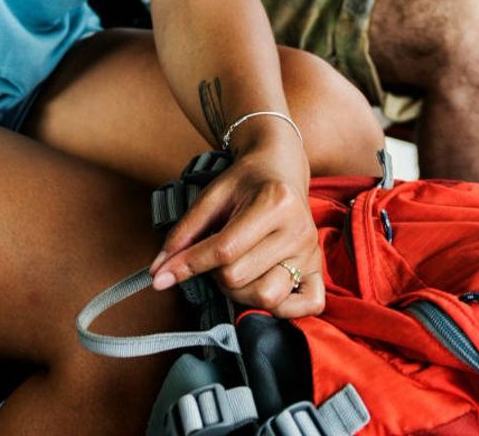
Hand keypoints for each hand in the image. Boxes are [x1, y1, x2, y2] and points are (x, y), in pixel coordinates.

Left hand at [149, 139, 322, 319]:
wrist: (281, 168)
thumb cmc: (246, 181)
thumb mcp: (212, 196)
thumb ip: (184, 232)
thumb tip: (159, 271)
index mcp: (275, 202)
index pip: (224, 250)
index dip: (188, 265)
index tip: (161, 277)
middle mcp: (298, 229)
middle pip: (240, 277)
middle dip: (214, 274)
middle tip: (214, 257)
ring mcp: (311, 251)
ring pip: (267, 297)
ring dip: (240, 293)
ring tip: (237, 270)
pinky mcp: (319, 268)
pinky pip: (309, 305)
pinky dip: (284, 310)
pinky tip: (265, 288)